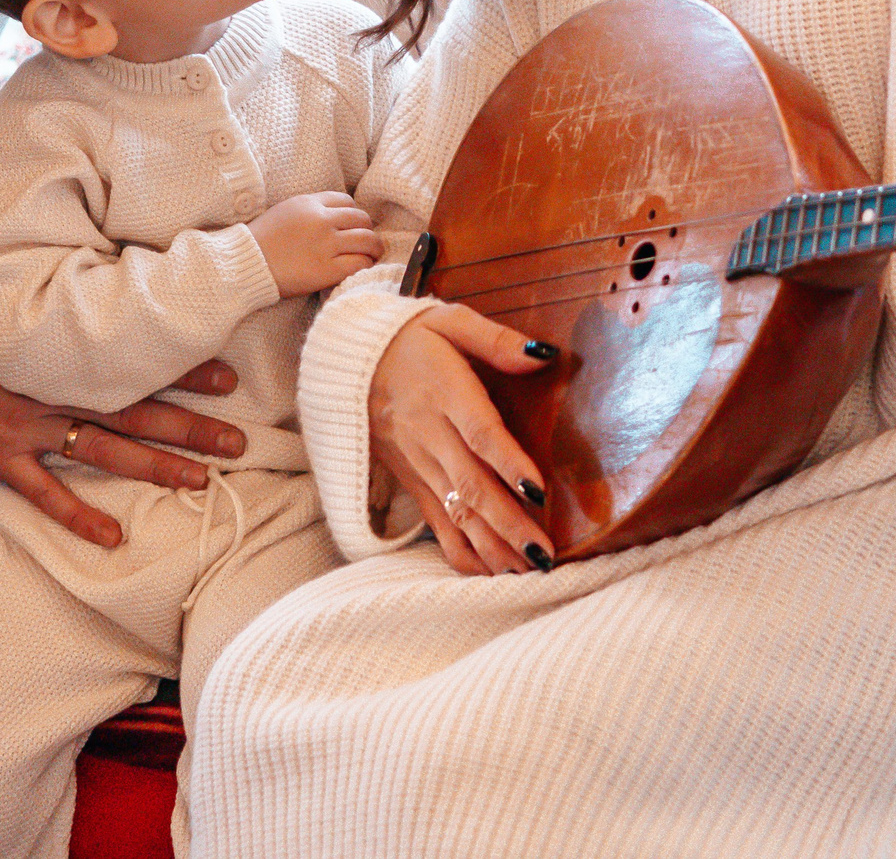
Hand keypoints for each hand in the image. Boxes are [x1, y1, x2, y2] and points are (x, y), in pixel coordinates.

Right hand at [0, 274, 246, 547]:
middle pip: (137, 412)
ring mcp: (27, 425)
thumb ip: (62, 304)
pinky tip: (115, 536)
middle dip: (192, 428)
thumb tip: (108, 289)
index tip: (230, 376)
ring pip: (105, 452)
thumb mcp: (17, 296)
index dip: (187, 369)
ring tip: (200, 482)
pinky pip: (45, 493)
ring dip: (156, 469)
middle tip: (238, 443)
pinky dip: (79, 517)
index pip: (139, 360)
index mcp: (64, 348)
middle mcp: (55, 388)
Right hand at [246, 191, 380, 296]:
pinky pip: (360, 264)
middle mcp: (321, 220)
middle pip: (361, 219)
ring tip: (372, 256)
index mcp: (309, 203)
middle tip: (367, 242)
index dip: (354, 215)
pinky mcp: (326, 270)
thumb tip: (335, 218)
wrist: (244, 264)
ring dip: (374, 248)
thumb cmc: (260, 241)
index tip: (353, 226)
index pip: (346, 201)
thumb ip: (310, 210)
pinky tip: (362, 269)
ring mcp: (326, 245)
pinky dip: (366, 265)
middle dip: (367, 230)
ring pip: (367, 240)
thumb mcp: (284, 212)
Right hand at [369, 304, 556, 574]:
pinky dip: (463, 552)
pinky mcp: (411, 482)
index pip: (480, 433)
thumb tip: (546, 354)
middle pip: (471, 486)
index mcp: (445, 393)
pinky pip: (436, 524)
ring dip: (492, 545)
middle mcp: (430, 435)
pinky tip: (492, 573)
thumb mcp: (450, 321)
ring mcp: (418, 464)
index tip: (539, 492)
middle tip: (545, 553)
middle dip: (509, 524)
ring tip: (528, 571)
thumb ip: (497, 340)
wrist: (348, 362)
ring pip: (455, 512)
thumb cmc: (410, 339)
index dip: (508, 463)